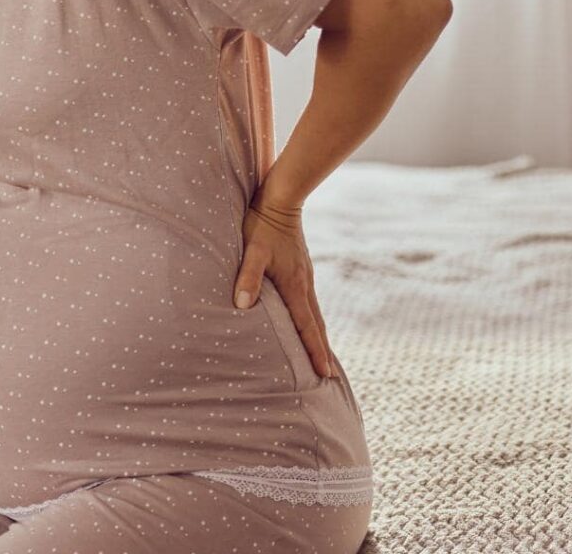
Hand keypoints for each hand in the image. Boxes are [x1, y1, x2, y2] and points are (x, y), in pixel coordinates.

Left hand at [233, 196, 336, 378]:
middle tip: (328, 375)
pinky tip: (304, 317)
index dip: (315, 350)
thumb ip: (248, 276)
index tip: (325, 373)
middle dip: (321, 349)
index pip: (307, 325)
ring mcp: (304, 274)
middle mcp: (304, 282)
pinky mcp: (300, 266)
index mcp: (295, 284)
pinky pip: (308, 298)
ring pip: (314, 311)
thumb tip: (243, 305)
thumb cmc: (262, 223)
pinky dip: (310, 316)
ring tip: (320, 352)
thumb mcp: (252, 249)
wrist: (280, 198)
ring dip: (318, 333)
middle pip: (317, 323)